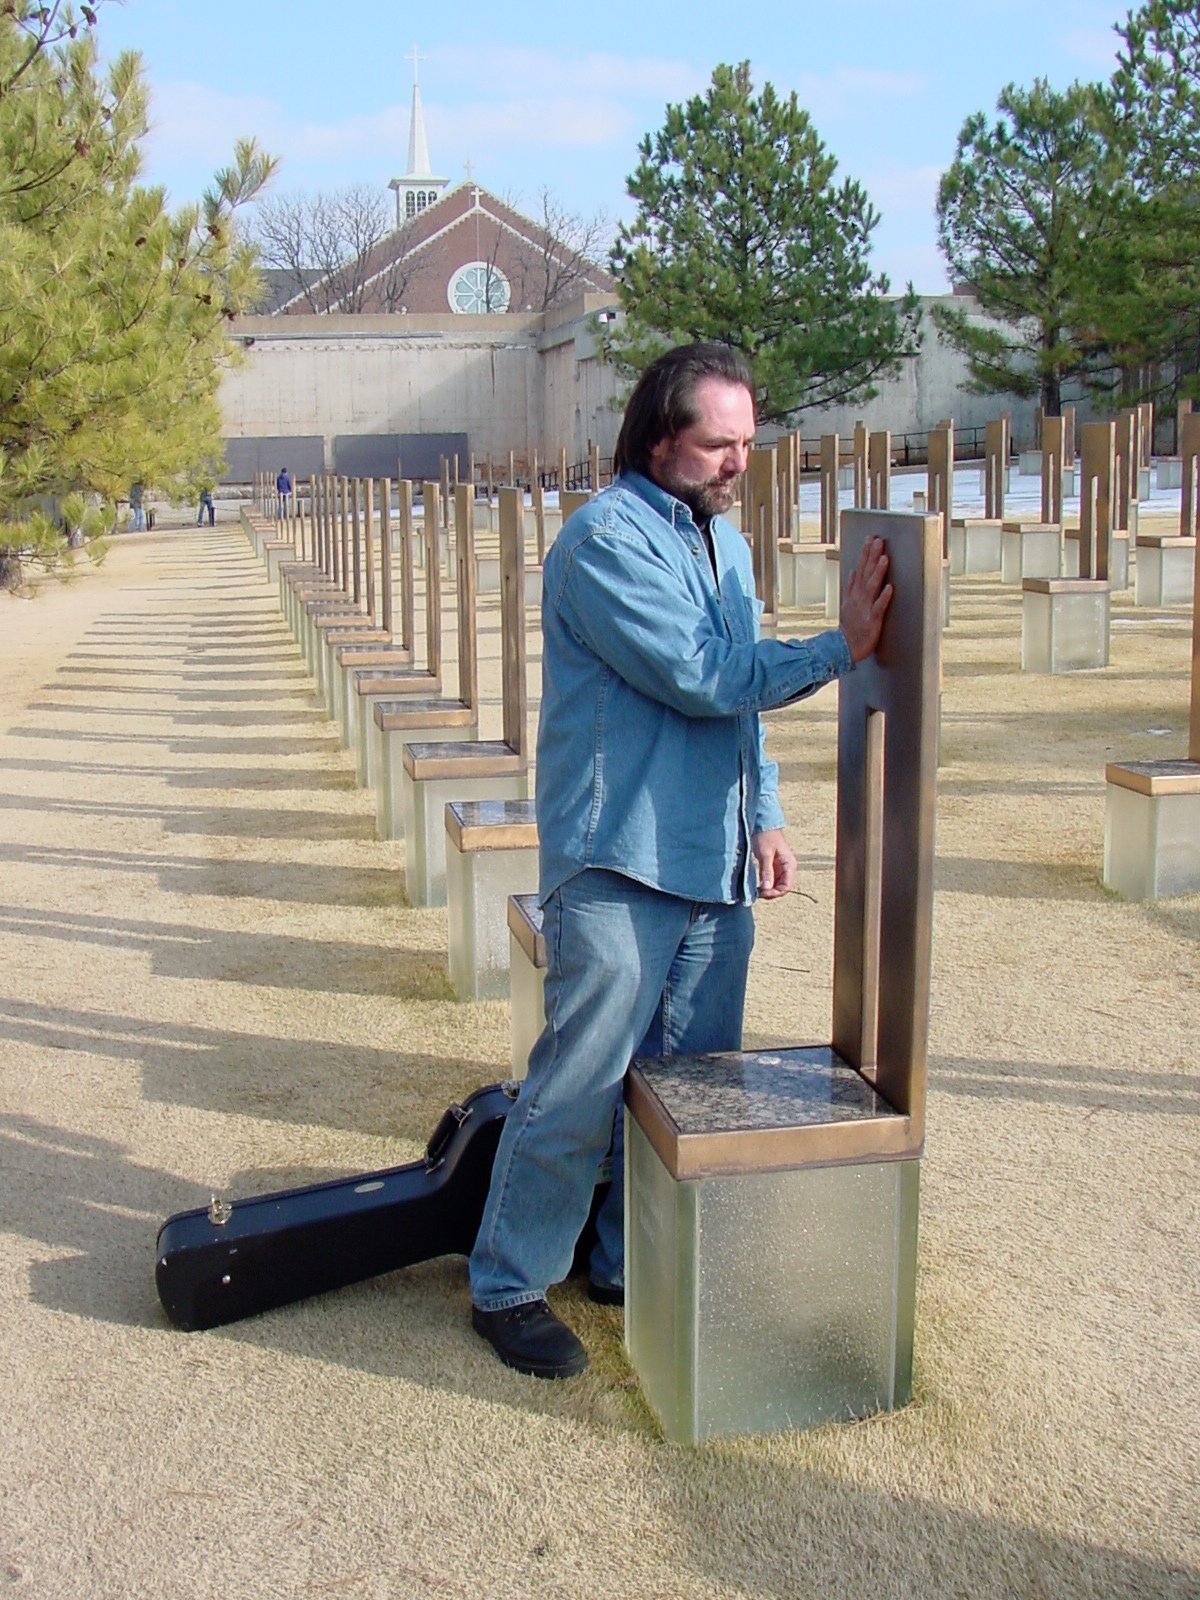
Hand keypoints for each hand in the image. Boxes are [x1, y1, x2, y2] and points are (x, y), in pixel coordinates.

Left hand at [752, 829, 796, 899]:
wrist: (762, 824)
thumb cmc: (765, 836)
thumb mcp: (765, 854)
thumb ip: (767, 871)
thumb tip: (767, 888)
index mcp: (790, 865)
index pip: (786, 887)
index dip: (775, 893)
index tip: (762, 892)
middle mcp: (787, 868)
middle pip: (782, 889)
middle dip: (771, 893)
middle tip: (757, 892)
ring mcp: (781, 868)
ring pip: (777, 886)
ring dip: (768, 890)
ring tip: (756, 889)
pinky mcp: (773, 867)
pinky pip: (772, 881)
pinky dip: (765, 885)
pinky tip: (757, 885)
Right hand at [840, 536, 892, 662]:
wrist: (843, 648)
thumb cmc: (849, 627)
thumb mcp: (847, 603)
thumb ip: (851, 586)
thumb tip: (853, 571)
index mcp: (854, 593)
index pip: (860, 568)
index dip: (866, 553)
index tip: (871, 538)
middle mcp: (859, 597)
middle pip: (866, 573)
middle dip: (872, 556)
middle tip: (878, 541)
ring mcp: (865, 608)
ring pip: (871, 586)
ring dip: (878, 572)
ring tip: (884, 558)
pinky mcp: (872, 620)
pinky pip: (878, 607)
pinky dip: (884, 597)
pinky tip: (890, 587)